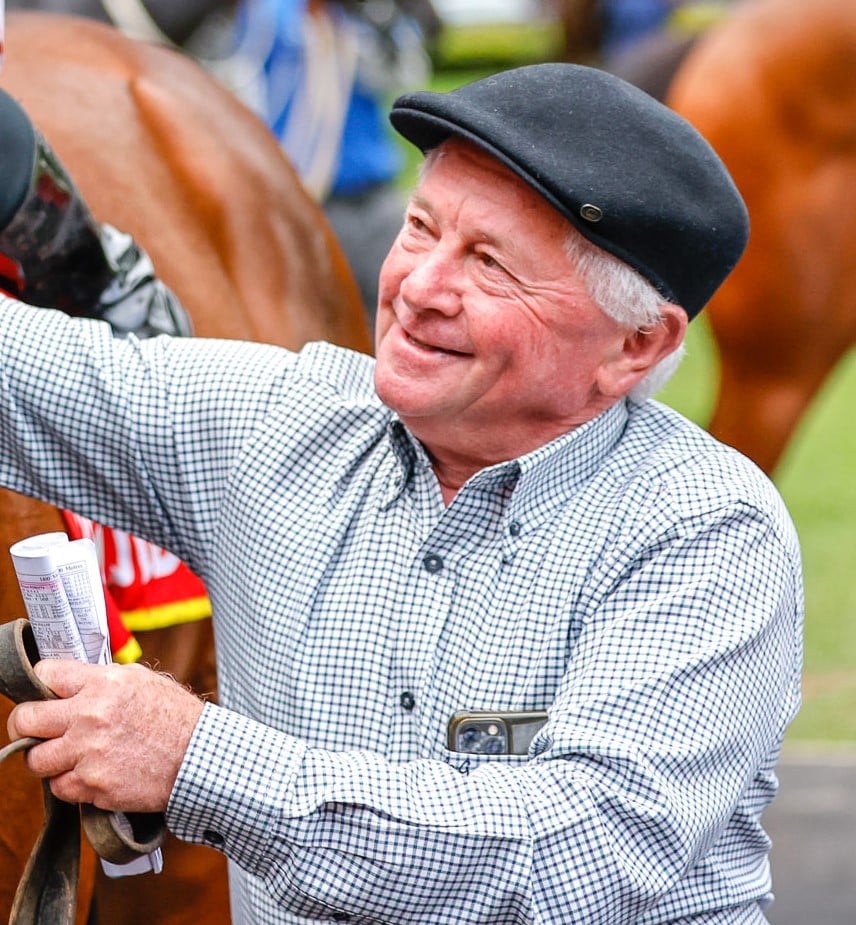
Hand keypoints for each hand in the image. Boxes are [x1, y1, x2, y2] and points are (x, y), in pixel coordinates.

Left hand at [6, 659, 204, 812]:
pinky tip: (92, 773)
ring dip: (48, 759)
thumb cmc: (175, 717)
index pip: (44, 674)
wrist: (199, 757)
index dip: (39, 684)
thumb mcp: (141, 681)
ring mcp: (89, 753)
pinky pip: (59, 788)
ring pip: (35, 760)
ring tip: (68, 756)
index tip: (43, 694)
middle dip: (24, 725)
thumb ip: (101, 680)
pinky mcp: (93, 786)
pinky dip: (71, 783)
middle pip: (25, 720)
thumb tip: (68, 684)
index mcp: (103, 684)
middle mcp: (90, 716)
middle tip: (33, 729)